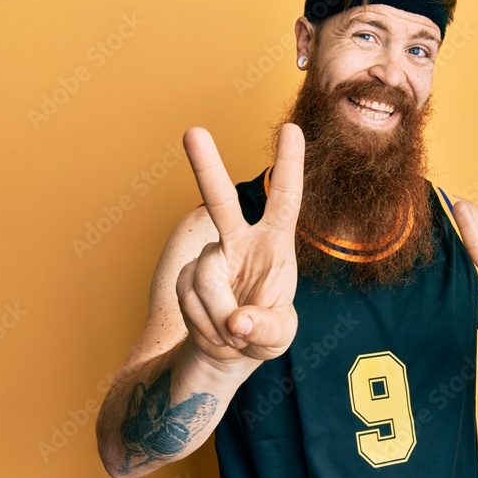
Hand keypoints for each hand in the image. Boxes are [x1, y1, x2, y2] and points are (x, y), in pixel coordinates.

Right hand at [177, 123, 303, 362]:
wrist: (229, 349)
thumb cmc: (264, 331)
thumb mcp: (279, 337)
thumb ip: (266, 329)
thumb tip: (237, 320)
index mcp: (275, 243)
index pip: (285, 200)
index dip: (289, 165)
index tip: (291, 128)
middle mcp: (240, 240)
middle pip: (221, 201)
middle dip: (206, 166)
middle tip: (192, 132)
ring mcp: (210, 256)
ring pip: (206, 280)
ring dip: (220, 317)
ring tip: (234, 335)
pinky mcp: (187, 274)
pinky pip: (189, 299)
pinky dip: (205, 326)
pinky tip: (216, 332)